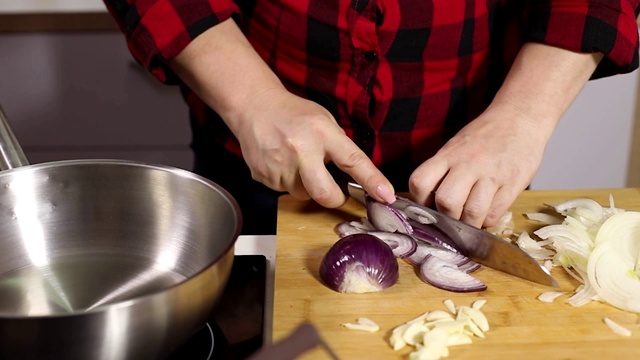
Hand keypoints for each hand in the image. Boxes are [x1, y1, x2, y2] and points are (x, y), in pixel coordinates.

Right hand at [168, 19, 394, 207]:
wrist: (253, 107)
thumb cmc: (293, 113)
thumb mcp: (323, 120)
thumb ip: (338, 146)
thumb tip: (355, 175)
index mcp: (321, 132)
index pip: (353, 160)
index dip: (372, 181)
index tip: (386, 195)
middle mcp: (300, 150)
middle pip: (324, 194)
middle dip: (334, 198)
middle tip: (335, 192)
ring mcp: (279, 166)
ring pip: (303, 194)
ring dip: (307, 185)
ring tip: (297, 161)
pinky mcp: (264, 176)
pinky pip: (284, 190)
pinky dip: (288, 181)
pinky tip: (282, 161)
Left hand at [409, 42, 601, 227]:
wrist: (520, 118)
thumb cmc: (484, 136)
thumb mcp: (455, 147)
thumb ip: (441, 171)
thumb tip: (427, 203)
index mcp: (448, 154)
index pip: (420, 182)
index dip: (419, 200)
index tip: (427, 206)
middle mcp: (468, 164)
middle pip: (446, 202)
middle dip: (446, 217)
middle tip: (451, 217)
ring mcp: (492, 175)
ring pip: (472, 213)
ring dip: (468, 224)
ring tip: (469, 220)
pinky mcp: (513, 184)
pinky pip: (494, 215)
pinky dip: (487, 221)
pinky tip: (486, 213)